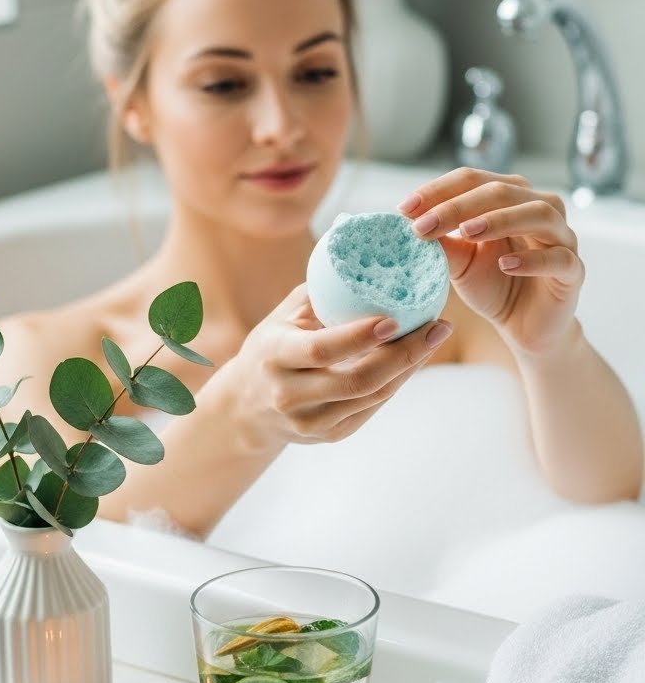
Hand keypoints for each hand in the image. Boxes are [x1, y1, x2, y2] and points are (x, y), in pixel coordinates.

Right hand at [226, 283, 452, 451]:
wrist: (246, 407)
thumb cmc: (272, 345)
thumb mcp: (284, 315)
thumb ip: (323, 289)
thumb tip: (363, 246)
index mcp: (275, 356)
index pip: (322, 350)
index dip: (360, 337)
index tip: (397, 318)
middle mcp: (289, 394)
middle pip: (356, 381)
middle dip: (404, 355)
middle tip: (437, 326)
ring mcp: (309, 422)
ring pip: (372, 397)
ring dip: (408, 368)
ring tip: (433, 338)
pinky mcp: (327, 436)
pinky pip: (371, 409)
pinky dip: (395, 383)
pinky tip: (413, 360)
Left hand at [399, 168, 584, 356]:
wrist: (524, 326)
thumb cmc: (493, 285)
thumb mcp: (459, 263)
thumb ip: (442, 242)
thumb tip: (408, 222)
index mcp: (511, 198)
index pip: (473, 180)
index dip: (438, 190)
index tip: (404, 209)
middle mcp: (541, 208)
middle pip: (503, 191)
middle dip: (459, 206)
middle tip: (424, 225)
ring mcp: (562, 237)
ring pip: (538, 214)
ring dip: (500, 220)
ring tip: (467, 233)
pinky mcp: (573, 270)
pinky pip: (558, 258)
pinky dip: (531, 259)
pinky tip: (505, 265)